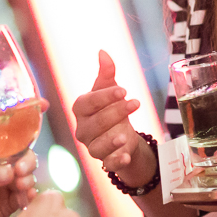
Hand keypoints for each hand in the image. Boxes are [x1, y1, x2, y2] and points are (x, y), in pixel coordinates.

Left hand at [0, 149, 37, 216]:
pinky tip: (28, 196)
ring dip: (28, 180)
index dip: (19, 146)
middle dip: (27, 163)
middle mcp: (0, 166)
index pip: (9, 142)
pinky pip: (23, 197)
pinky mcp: (8, 202)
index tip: (18, 157)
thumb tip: (9, 172)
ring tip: (22, 186)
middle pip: (23, 159)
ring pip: (26, 177)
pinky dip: (28, 196)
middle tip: (21, 172)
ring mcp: (5, 184)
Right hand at [71, 51, 153, 187]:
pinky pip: (108, 164)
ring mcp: (92, 147)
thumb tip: (103, 52)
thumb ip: (106, 73)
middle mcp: (83, 129)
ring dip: (111, 140)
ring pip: (98, 146)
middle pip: (96, 123)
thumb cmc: (111, 108)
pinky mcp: (105, 161)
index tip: (123, 90)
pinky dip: (117, 161)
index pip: (88, 102)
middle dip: (116, 113)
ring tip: (125, 135)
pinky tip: (126, 156)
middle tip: (135, 103)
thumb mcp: (110, 90)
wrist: (122, 133)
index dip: (104, 97)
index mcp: (81, 109)